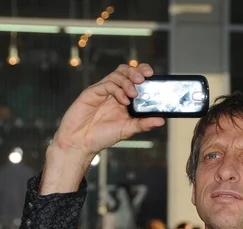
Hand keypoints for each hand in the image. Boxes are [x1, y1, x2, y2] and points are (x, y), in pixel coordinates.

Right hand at [41, 64, 164, 193]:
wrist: (81, 143)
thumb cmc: (102, 136)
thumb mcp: (128, 129)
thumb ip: (144, 124)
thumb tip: (162, 120)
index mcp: (123, 98)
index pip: (134, 78)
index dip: (142, 72)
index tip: (152, 75)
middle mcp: (113, 92)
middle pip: (125, 71)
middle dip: (136, 71)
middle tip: (143, 79)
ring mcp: (102, 91)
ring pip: (116, 75)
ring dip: (127, 81)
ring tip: (134, 94)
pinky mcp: (91, 92)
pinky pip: (106, 84)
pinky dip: (117, 90)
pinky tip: (123, 100)